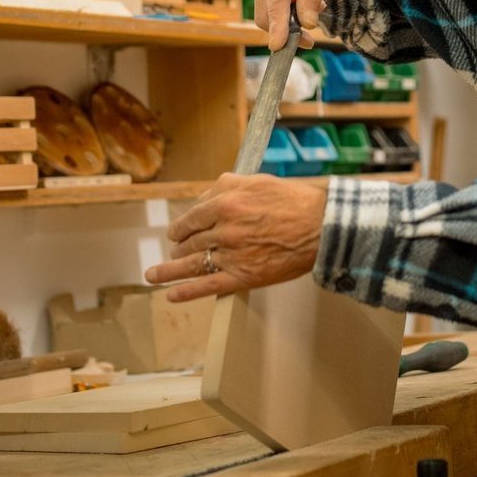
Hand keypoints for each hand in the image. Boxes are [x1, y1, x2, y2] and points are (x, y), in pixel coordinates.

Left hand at [143, 173, 328, 301]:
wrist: (322, 228)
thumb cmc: (294, 202)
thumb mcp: (257, 180)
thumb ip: (226, 184)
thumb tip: (203, 197)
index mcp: (226, 203)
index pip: (191, 217)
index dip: (180, 227)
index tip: (176, 233)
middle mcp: (224, 230)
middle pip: (190, 242)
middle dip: (179, 247)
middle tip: (175, 252)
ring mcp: (231, 255)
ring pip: (191, 264)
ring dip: (168, 271)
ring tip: (153, 275)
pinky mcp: (243, 277)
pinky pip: (207, 286)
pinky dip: (186, 292)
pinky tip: (171, 296)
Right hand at [251, 0, 339, 48]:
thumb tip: (307, 23)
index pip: (276, 2)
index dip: (278, 27)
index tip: (278, 47)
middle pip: (265, 14)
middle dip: (286, 29)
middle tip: (311, 37)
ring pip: (266, 11)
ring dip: (288, 18)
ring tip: (312, 3)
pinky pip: (267, 4)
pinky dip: (284, 8)